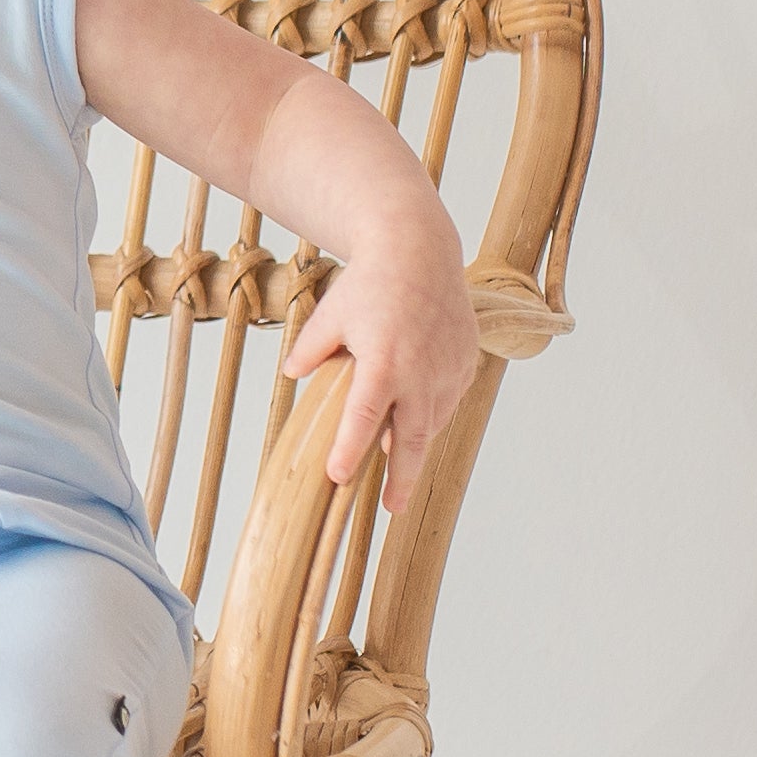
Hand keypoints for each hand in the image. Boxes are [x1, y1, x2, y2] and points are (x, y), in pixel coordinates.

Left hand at [277, 237, 481, 511]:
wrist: (419, 249)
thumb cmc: (369, 282)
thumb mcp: (329, 315)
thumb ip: (310, 350)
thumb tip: (291, 377)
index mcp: (383, 362)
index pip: (364, 419)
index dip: (350, 451)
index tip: (338, 477)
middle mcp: (421, 371)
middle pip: (412, 440)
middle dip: (402, 479)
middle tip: (392, 507)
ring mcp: (448, 368)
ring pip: (431, 422)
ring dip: (413, 445)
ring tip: (396, 470)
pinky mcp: (465, 362)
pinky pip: (447, 401)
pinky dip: (430, 415)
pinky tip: (414, 421)